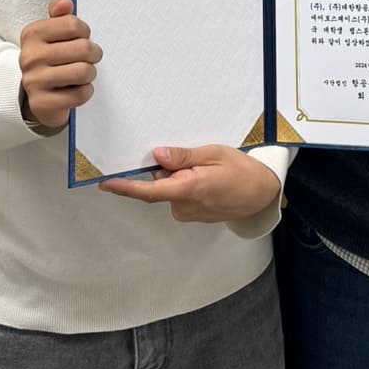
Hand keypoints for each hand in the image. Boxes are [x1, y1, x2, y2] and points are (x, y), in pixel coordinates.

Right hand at [18, 0, 101, 129]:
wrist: (36, 94)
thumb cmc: (50, 58)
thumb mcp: (51, 33)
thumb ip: (59, 15)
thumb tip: (65, 3)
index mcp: (32, 34)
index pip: (74, 24)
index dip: (85, 32)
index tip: (81, 38)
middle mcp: (30, 56)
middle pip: (83, 48)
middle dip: (93, 54)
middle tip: (90, 57)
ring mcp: (34, 81)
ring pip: (84, 71)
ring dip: (90, 73)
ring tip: (84, 73)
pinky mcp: (42, 103)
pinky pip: (80, 94)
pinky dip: (85, 91)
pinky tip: (77, 89)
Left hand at [100, 145, 281, 221]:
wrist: (261, 194)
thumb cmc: (241, 170)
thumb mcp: (214, 153)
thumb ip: (184, 156)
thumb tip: (157, 156)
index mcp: (189, 190)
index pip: (150, 191)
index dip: (126, 188)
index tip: (106, 183)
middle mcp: (184, 206)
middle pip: (160, 184)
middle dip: (167, 168)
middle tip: (192, 155)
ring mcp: (188, 213)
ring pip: (169, 188)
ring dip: (178, 176)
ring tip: (205, 166)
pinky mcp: (192, 214)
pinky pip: (178, 195)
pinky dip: (184, 183)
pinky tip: (205, 177)